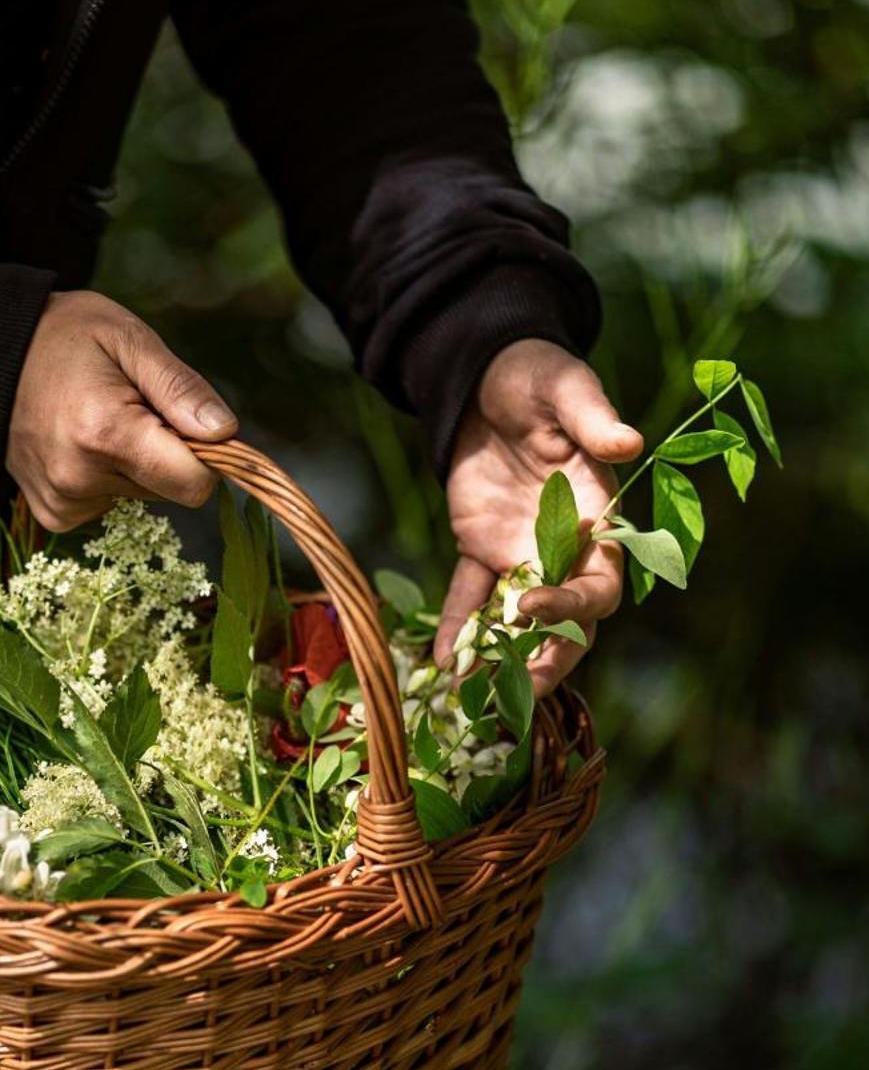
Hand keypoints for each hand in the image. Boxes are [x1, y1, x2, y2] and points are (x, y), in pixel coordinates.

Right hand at [7, 290, 236, 530]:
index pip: (194, 484)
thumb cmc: (67, 337)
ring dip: (135, 463)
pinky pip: (111, 505)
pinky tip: (81, 443)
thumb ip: (180, 388)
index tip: (185, 421)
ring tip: (98, 419)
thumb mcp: (130, 339)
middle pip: (169, 489)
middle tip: (132, 407)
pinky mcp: (54, 514)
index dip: (205, 454)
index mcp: (106, 433)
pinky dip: (108, 478)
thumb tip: (226, 434)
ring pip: (142, 498)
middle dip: (165, 451)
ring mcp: (63, 501)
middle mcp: (80, 477)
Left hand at [436, 338, 642, 696]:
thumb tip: (629, 444)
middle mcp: (564, 545)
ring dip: (501, 656)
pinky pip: (471, 594)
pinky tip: (440, 659)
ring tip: (473, 695)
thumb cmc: (538, 376)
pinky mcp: (481, 546)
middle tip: (519, 694)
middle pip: (567, 620)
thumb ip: (593, 420)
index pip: (599, 580)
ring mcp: (521, 551)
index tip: (532, 609)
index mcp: (597, 516)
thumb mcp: (565, 388)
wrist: (487, 373)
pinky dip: (458, 625)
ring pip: (518, 619)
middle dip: (548, 658)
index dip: (574, 605)